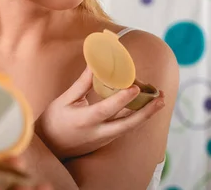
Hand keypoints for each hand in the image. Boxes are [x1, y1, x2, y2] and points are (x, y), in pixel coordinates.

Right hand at [37, 66, 165, 160]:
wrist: (49, 145)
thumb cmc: (54, 120)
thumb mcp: (65, 100)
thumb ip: (82, 83)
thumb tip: (94, 64)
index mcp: (84, 120)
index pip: (107, 109)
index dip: (122, 99)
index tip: (135, 87)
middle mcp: (97, 132)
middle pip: (127, 124)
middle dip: (147, 112)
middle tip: (160, 98)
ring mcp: (103, 139)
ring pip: (129, 127)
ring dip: (145, 115)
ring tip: (159, 101)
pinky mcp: (105, 141)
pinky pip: (123, 128)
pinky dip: (135, 117)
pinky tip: (143, 107)